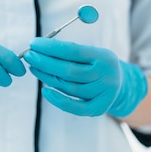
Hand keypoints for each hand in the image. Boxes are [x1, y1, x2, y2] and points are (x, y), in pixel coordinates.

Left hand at [22, 37, 147, 116]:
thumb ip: (71, 52)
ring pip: (68, 86)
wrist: (121, 85)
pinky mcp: (98, 109)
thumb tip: (41, 48)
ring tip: (34, 67)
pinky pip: (74, 106)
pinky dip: (58, 100)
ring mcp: (103, 94)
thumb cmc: (98, 65)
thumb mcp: (92, 53)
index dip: (51, 47)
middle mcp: (105, 76)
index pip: (73, 51)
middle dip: (45, 62)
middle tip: (29, 55)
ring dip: (47, 77)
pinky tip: (44, 90)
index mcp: (104, 57)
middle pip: (68, 70)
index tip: (34, 43)